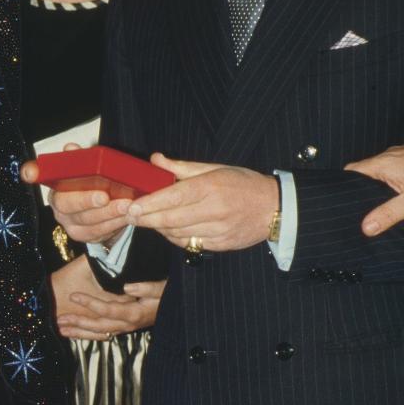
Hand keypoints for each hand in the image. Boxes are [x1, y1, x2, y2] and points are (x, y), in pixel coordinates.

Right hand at [22, 147, 132, 245]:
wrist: (103, 210)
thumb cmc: (94, 184)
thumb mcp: (90, 169)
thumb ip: (81, 159)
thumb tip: (71, 149)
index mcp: (55, 184)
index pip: (36, 175)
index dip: (32, 172)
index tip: (31, 172)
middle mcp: (58, 206)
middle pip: (67, 204)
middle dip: (86, 200)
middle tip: (105, 196)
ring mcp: (69, 224)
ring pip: (87, 221)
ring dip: (108, 213)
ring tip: (126, 205)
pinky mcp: (83, 236)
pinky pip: (99, 232)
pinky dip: (114, 224)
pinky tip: (127, 215)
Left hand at [50, 255, 163, 338]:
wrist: (179, 309)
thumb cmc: (171, 293)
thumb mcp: (162, 288)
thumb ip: (146, 288)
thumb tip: (127, 287)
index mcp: (134, 313)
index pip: (107, 310)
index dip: (90, 303)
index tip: (73, 295)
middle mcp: (127, 324)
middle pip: (98, 326)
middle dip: (78, 323)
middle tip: (59, 320)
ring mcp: (126, 328)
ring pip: (99, 332)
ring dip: (80, 331)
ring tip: (61, 329)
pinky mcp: (125, 327)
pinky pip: (103, 333)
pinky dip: (88, 334)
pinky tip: (76, 332)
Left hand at [126, 154, 278, 250]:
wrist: (274, 208)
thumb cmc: (243, 184)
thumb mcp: (215, 168)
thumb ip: (182, 167)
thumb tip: (156, 160)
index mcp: (211, 187)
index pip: (174, 197)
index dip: (150, 204)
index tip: (133, 207)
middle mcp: (214, 210)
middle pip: (171, 219)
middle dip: (146, 219)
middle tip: (130, 216)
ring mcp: (217, 230)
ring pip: (177, 234)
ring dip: (159, 228)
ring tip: (148, 220)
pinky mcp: (220, 245)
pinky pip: (189, 244)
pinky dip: (175, 238)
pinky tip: (168, 230)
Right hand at [345, 146, 403, 235]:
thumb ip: (389, 214)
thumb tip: (366, 228)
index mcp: (384, 164)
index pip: (351, 171)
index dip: (342, 185)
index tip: (339, 203)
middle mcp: (390, 157)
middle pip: (365, 173)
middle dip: (360, 192)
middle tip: (357, 213)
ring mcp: (401, 157)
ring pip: (381, 173)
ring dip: (378, 190)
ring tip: (377, 209)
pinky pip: (394, 172)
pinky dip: (392, 185)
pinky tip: (397, 199)